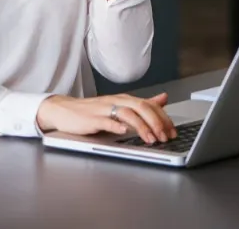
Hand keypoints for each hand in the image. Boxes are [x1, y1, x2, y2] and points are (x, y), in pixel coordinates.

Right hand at [35, 92, 176, 144]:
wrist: (65, 110)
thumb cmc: (94, 111)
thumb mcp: (121, 106)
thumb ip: (143, 104)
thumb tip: (163, 98)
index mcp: (126, 99)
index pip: (150, 105)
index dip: (163, 118)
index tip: (173, 132)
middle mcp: (117, 101)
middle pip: (141, 107)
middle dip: (156, 122)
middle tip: (165, 137)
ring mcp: (104, 109)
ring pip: (127, 114)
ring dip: (141, 126)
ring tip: (150, 139)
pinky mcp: (92, 119)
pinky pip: (106, 121)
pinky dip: (116, 126)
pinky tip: (124, 132)